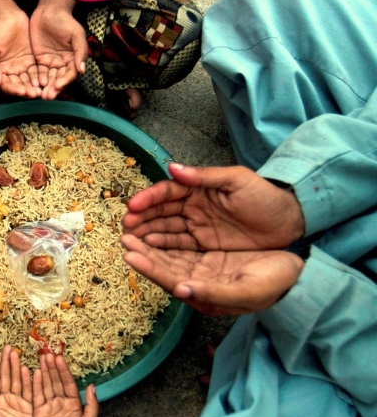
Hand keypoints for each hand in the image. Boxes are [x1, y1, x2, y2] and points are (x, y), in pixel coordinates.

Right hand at [0, 10, 42, 98]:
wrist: (8, 17)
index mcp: (0, 71)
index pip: (6, 85)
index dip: (13, 90)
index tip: (21, 91)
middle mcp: (11, 72)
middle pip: (18, 86)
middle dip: (26, 91)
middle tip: (34, 94)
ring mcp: (22, 67)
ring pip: (28, 81)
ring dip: (33, 87)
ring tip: (40, 91)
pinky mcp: (31, 61)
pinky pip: (36, 72)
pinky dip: (39, 78)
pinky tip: (43, 81)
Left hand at [0, 345, 35, 416]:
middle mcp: (6, 398)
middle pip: (6, 376)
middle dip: (6, 361)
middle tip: (8, 347)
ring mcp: (18, 401)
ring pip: (17, 380)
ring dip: (16, 366)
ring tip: (16, 353)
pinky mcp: (29, 406)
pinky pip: (29, 390)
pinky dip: (28, 379)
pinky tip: (28, 368)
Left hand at [30, 0, 86, 99]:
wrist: (49, 11)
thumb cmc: (65, 21)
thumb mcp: (76, 34)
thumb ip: (80, 51)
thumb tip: (82, 70)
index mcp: (73, 60)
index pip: (70, 74)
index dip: (65, 81)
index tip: (58, 86)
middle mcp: (63, 64)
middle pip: (59, 80)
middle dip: (54, 89)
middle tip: (47, 96)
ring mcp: (51, 63)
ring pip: (49, 79)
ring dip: (45, 88)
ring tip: (41, 95)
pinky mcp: (40, 61)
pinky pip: (39, 73)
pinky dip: (37, 80)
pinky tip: (35, 85)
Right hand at [33, 353, 96, 416]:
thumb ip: (91, 405)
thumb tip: (92, 386)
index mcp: (73, 403)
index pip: (68, 382)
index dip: (64, 370)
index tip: (59, 357)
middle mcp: (61, 402)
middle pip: (56, 380)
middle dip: (52, 367)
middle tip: (48, 353)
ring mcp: (49, 406)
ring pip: (46, 385)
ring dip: (44, 371)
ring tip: (41, 357)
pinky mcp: (38, 412)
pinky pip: (37, 395)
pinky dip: (36, 384)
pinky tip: (35, 373)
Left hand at [121, 233, 304, 315]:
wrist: (296, 275)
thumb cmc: (273, 284)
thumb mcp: (246, 291)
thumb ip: (212, 293)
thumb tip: (180, 291)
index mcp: (204, 294)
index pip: (169, 279)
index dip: (148, 267)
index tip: (129, 253)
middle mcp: (199, 282)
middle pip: (164, 265)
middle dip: (142, 251)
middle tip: (123, 235)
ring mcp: (203, 268)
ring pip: (170, 254)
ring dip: (151, 242)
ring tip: (132, 229)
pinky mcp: (210, 255)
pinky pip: (183, 244)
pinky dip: (168, 236)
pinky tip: (155, 226)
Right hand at [122, 163, 304, 250]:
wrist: (289, 223)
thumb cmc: (265, 197)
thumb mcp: (237, 181)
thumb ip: (204, 177)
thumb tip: (172, 167)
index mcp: (199, 188)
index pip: (167, 191)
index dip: (149, 199)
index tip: (132, 206)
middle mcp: (193, 207)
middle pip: (161, 212)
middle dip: (141, 218)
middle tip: (125, 227)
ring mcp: (197, 226)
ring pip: (166, 229)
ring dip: (147, 233)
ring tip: (130, 240)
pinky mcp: (203, 245)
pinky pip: (178, 246)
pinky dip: (162, 247)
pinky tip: (148, 249)